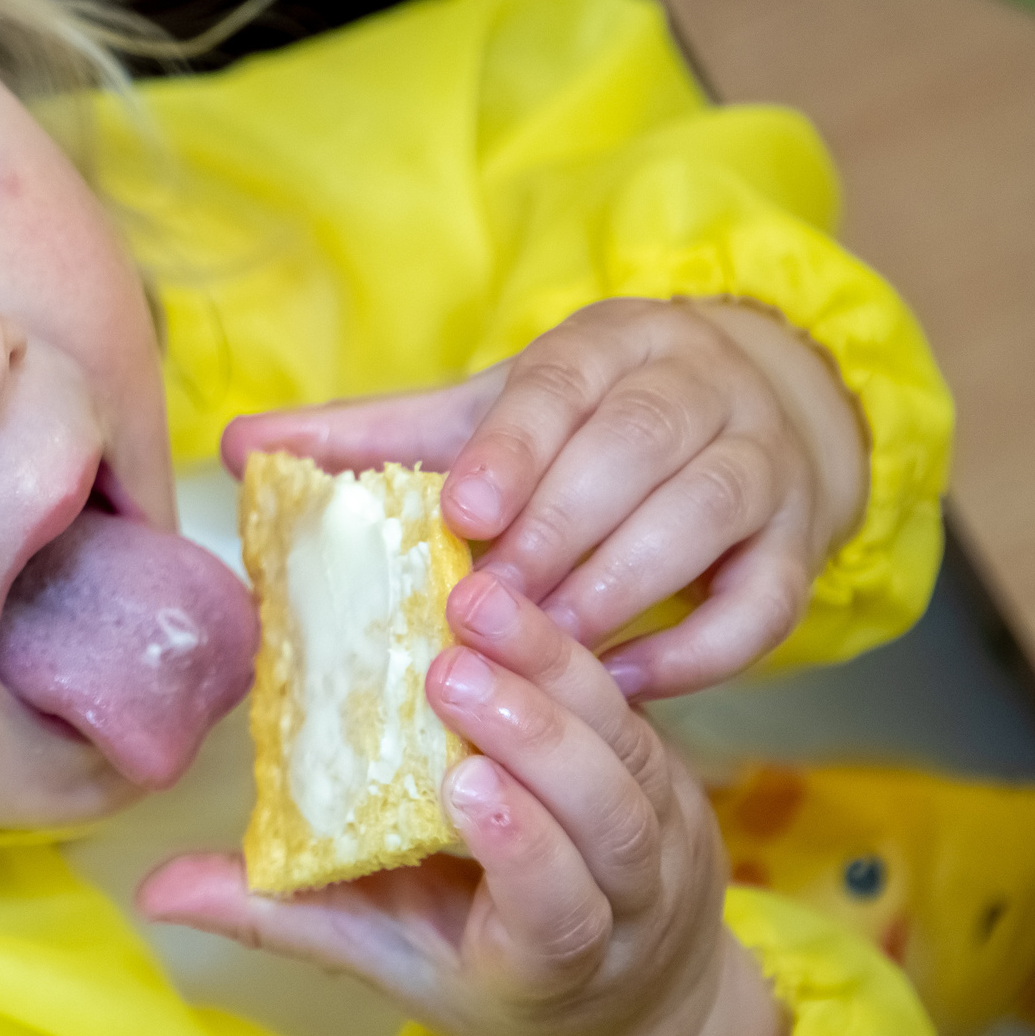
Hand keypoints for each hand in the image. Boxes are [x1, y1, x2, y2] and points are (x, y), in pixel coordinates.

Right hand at [140, 573, 781, 1035]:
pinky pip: (635, 703)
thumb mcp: (389, 965)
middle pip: (608, 816)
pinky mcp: (673, 771)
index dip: (525, 852)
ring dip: (556, 671)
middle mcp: (634, 902)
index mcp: (557, 966)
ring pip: (631, 748)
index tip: (467, 787)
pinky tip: (513, 597)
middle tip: (451, 667)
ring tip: (477, 602)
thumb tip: (156, 891)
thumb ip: (285, 919)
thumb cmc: (489, 979)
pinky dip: (576, 650)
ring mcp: (668, 831)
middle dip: (537, 737)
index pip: (559, 912)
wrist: (631, 997)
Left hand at [220, 298, 868, 698]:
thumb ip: (368, 437)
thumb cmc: (576, 429)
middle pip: (637, 449)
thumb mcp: (480, 418)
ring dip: (624, 586)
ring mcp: (760, 464)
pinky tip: (624, 688)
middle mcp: (694, 389)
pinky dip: (700, 650)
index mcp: (605, 347)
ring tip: (545, 645)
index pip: (559, 386)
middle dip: (560, 530)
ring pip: (708, 514)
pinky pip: (765, 601)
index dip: (513, 449)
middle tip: (486, 607)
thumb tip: (237, 447)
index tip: (460, 510)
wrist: (737, 410)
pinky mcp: (797, 546)